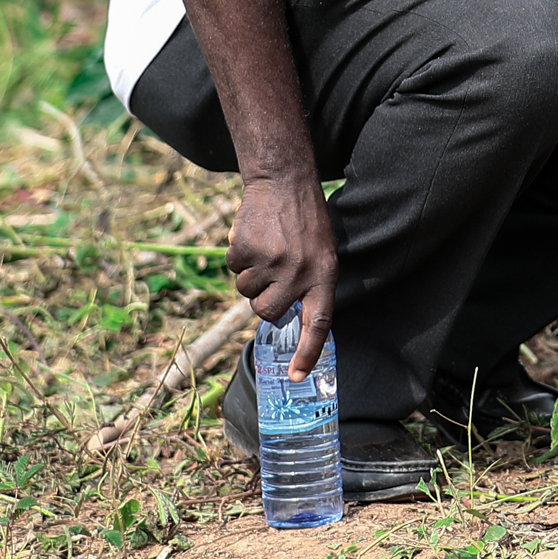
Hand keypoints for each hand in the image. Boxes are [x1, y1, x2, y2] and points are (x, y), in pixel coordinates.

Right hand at [230, 175, 336, 379]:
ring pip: (246, 290)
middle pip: (266, 312)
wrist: (284, 182)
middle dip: (262, 300)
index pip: (318, 323)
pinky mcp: (247, 249)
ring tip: (267, 248)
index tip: (296, 376)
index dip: (308, 352)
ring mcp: (272, 262)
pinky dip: (238, 255)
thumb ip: (309, 285)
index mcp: (324, 276)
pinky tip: (254, 236)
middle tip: (271, 275)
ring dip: (250, 274)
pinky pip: (233, 268)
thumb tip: (288, 318)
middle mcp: (299, 272)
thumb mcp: (321, 254)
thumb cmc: (306, 222)